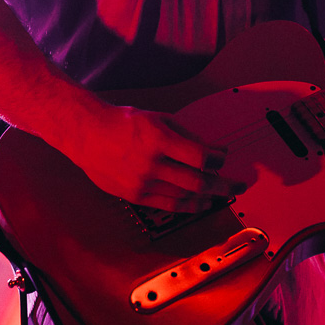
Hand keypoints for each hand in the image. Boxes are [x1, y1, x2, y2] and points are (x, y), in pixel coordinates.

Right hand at [69, 102, 240, 212]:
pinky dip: (187, 205)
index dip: (218, 159)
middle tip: (237, 185)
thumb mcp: (158, 118)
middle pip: (197, 181)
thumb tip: (210, 150)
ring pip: (184, 197)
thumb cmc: (122, 123)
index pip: (200, 156)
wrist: (87, 134)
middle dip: (223, 185)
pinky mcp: (134, 196)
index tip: (223, 157)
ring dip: (207, 198)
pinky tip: (198, 203)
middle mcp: (150, 163)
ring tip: (220, 196)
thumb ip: (185, 135)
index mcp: (158, 138)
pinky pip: (168, 205)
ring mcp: (141, 182)